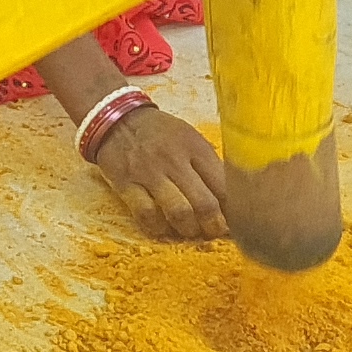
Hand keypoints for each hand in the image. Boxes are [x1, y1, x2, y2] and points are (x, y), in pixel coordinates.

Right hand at [91, 105, 231, 240]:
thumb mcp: (189, 137)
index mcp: (195, 147)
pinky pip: (146, 214)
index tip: (234, 221)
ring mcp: (149, 173)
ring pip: (179, 212)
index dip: (232, 210)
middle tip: (214, 232)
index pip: (224, 186)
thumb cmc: (160, 132)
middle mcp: (174, 160)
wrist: (117, 118)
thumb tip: (230, 199)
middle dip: (214, 227)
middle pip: (205, 204)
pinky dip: (158, 227)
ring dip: (189, 229)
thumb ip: (208, 164)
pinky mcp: (126, 183)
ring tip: (190, 231)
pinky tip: (162, 227)